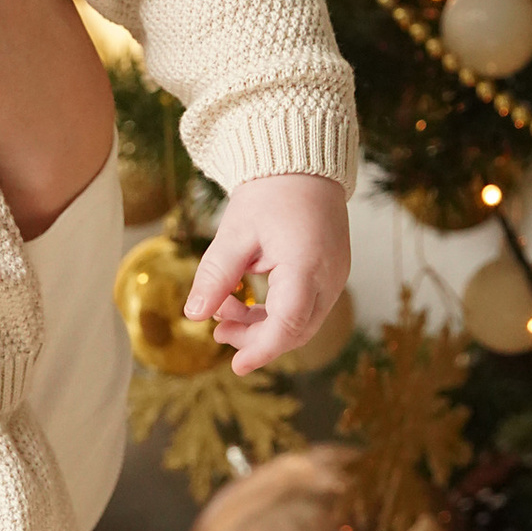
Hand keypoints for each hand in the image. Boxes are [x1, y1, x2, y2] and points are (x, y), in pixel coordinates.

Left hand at [188, 174, 351, 375]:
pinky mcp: (333, 274)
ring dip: (266, 326)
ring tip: (227, 314)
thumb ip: (215, 276)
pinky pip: (308, 307)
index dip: (261, 348)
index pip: (288, 323)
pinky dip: (279, 313)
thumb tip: (194, 315)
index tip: (237, 365)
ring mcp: (336, 276)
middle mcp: (330, 276)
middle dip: (257, 338)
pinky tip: (250, 302)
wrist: (303, 165)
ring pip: (303, 322)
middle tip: (219, 330)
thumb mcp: (234, 234)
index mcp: (306, 265)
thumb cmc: (270, 194)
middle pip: (296, 330)